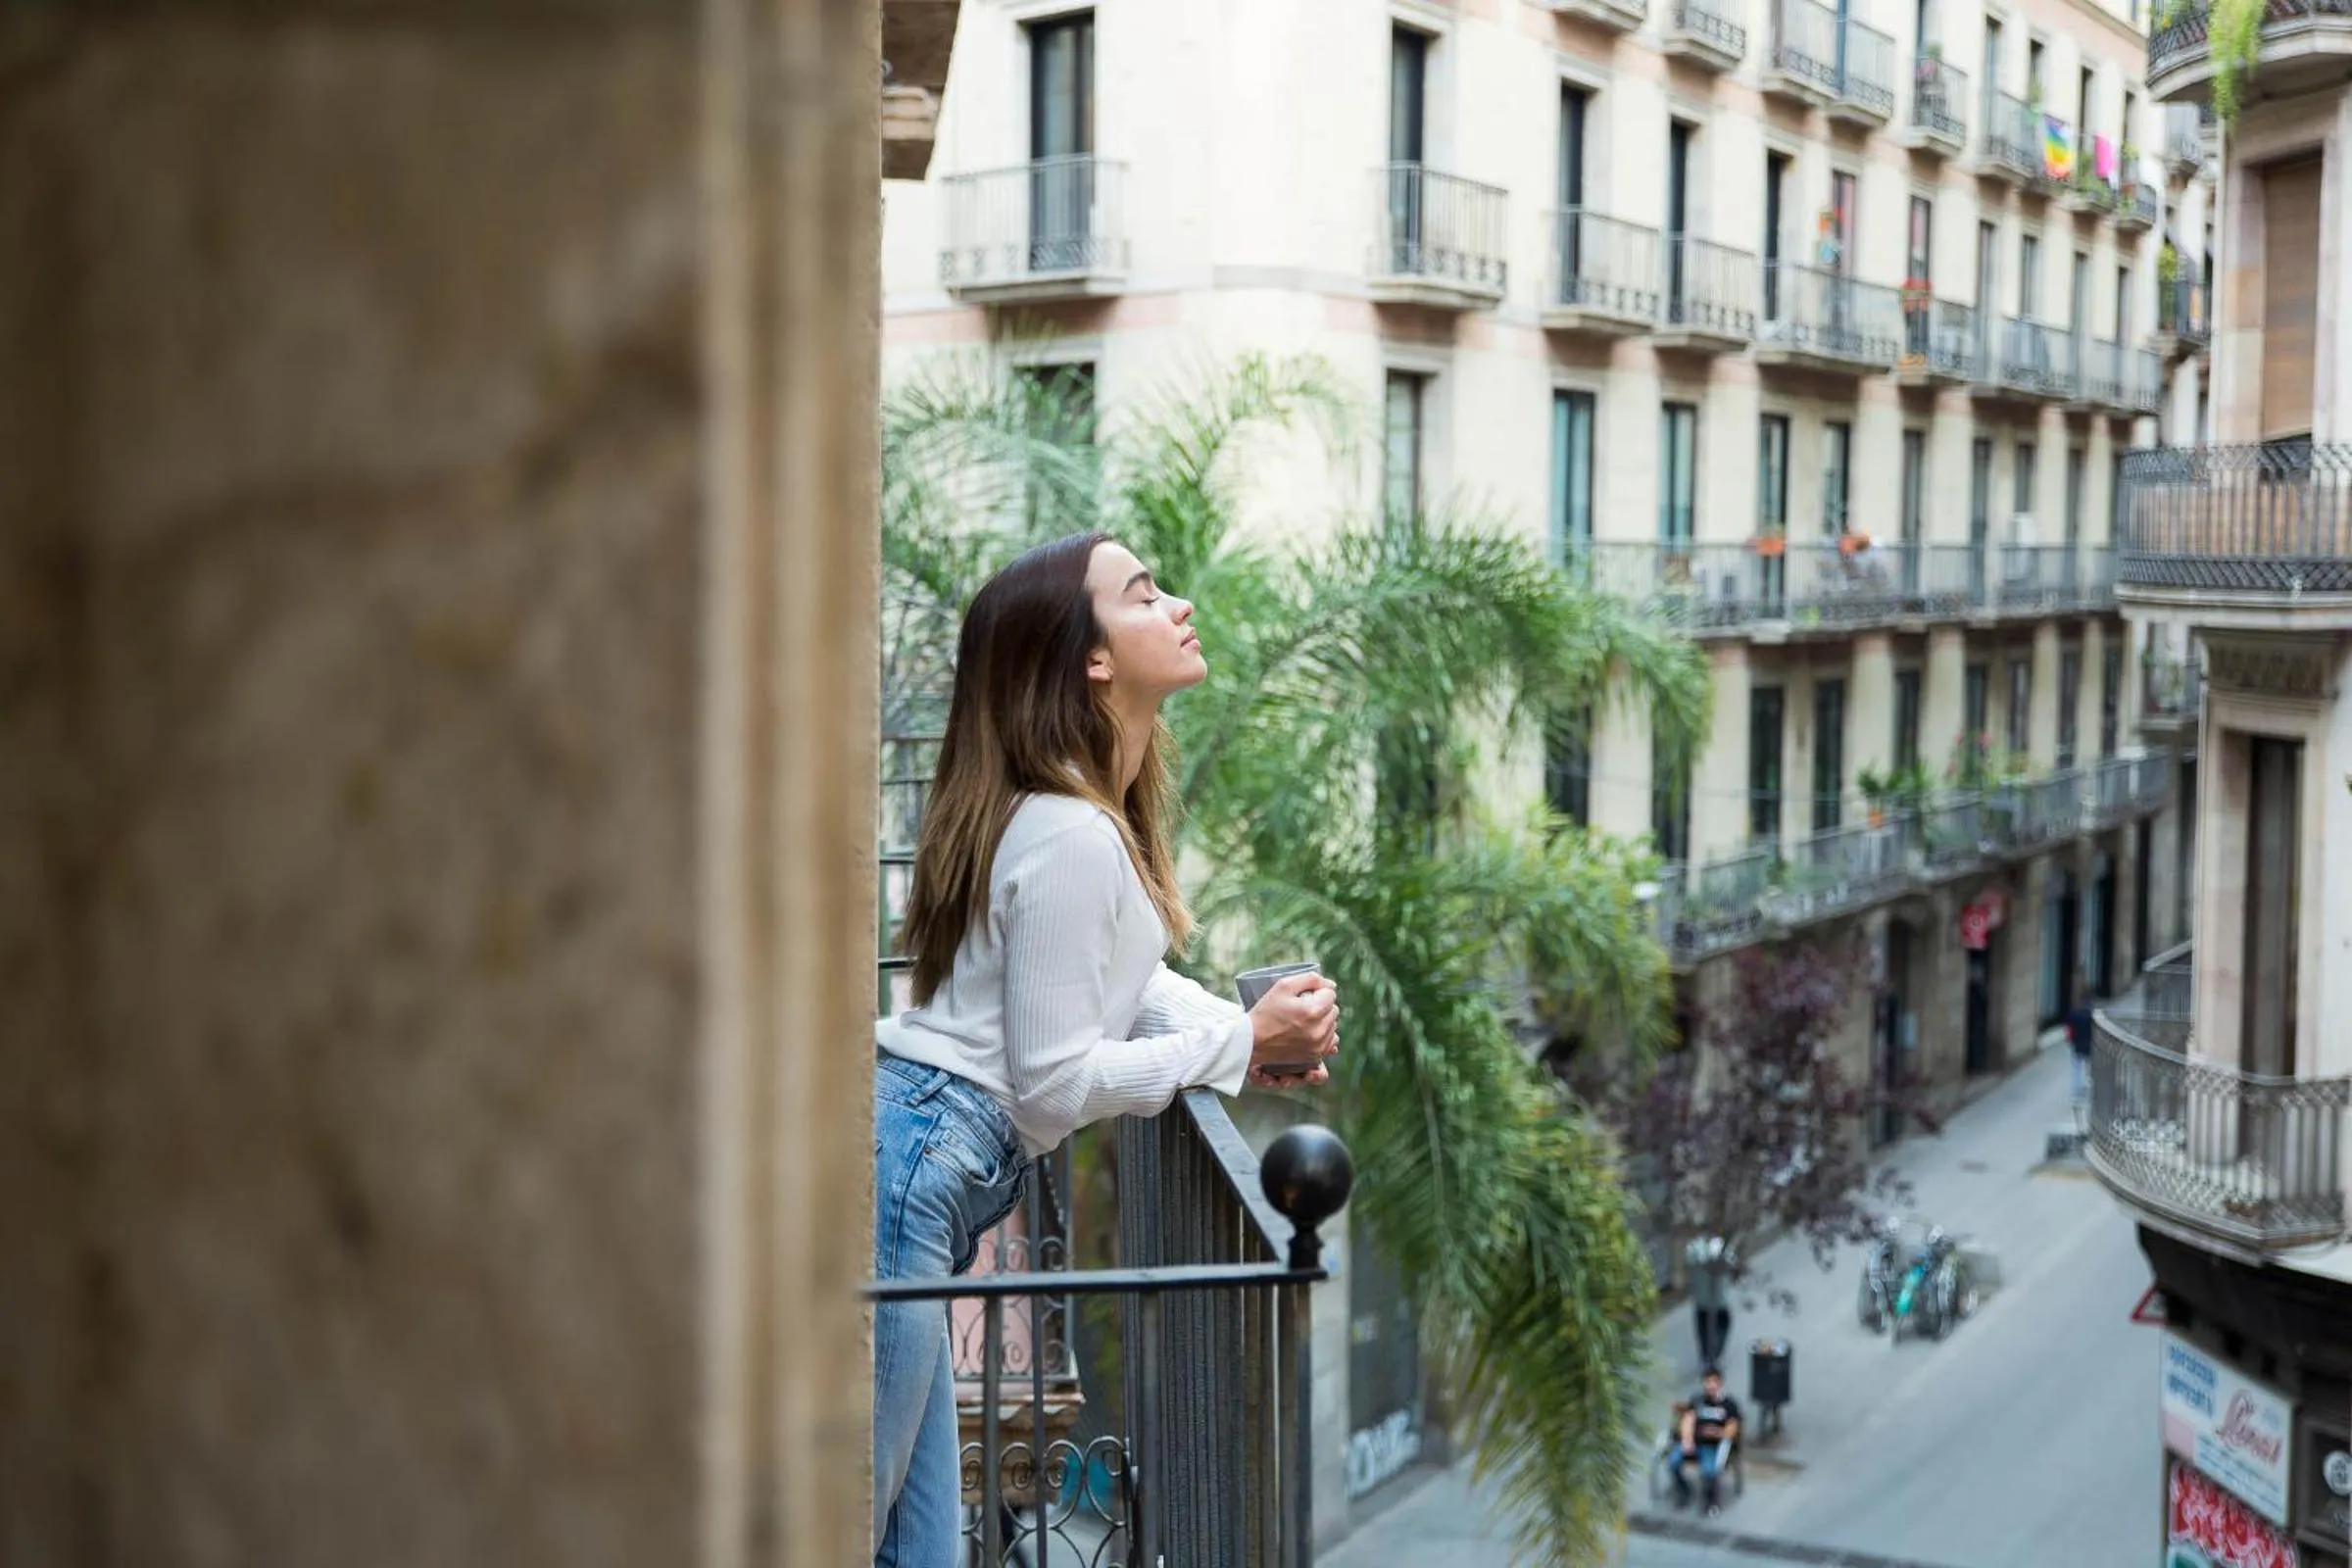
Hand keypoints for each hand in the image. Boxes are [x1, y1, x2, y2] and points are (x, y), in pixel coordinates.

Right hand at [1245, 971, 1337, 1087]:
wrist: (1252, 1041)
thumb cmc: (1265, 1012)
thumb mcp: (1283, 986)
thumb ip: (1310, 979)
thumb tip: (1330, 984)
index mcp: (1312, 1011)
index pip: (1330, 994)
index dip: (1318, 991)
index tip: (1305, 995)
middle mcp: (1318, 1030)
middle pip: (1333, 1010)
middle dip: (1321, 1005)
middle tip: (1301, 1007)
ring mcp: (1318, 1045)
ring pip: (1333, 1025)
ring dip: (1323, 1020)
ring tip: (1303, 1020)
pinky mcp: (1315, 1055)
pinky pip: (1331, 1041)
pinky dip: (1323, 1035)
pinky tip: (1310, 1032)